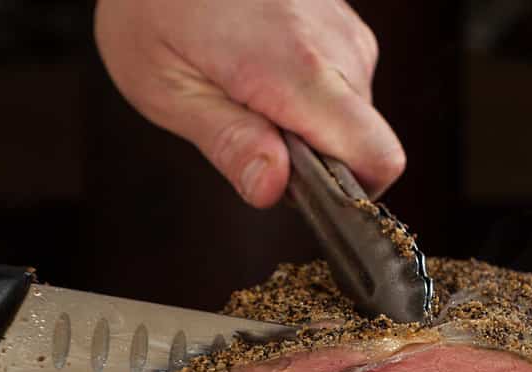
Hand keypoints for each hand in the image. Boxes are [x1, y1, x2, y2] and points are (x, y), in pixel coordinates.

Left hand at [94, 0, 404, 206]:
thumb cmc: (153, 2)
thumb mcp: (166, 87)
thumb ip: (227, 143)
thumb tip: (271, 189)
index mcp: (298, 70)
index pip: (378, 157)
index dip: (350, 192)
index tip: (300, 189)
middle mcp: (339, 48)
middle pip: (362, 143)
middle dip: (314, 156)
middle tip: (248, 125)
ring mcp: (347, 30)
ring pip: (354, 115)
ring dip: (308, 120)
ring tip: (246, 85)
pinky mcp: (344, 21)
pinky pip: (344, 82)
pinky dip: (309, 90)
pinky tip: (260, 62)